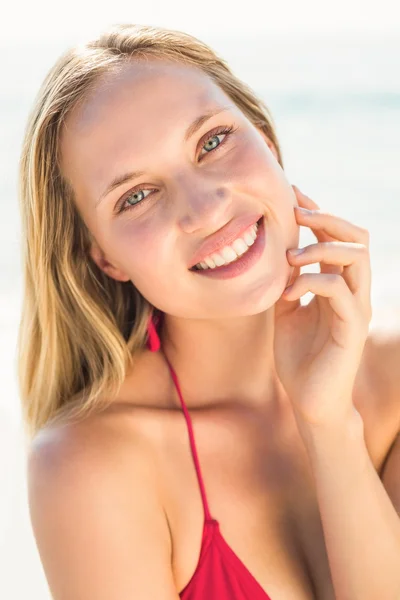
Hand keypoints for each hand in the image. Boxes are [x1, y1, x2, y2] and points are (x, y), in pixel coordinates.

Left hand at [273, 185, 371, 427]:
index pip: (338, 237)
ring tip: (291, 254)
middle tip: (297, 211)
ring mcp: (356, 308)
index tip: (292, 194)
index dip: (318, 212)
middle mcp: (353, 291)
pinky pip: (338, 291)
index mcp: (338, 285)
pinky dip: (311, 281)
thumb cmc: (299, 357)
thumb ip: (287, 282)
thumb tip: (276, 255)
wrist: (309, 400)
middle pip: (356, 238)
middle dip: (327, 217)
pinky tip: (289, 290)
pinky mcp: (351, 328)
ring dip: (322, 246)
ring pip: (356, 258)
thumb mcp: (285, 311)